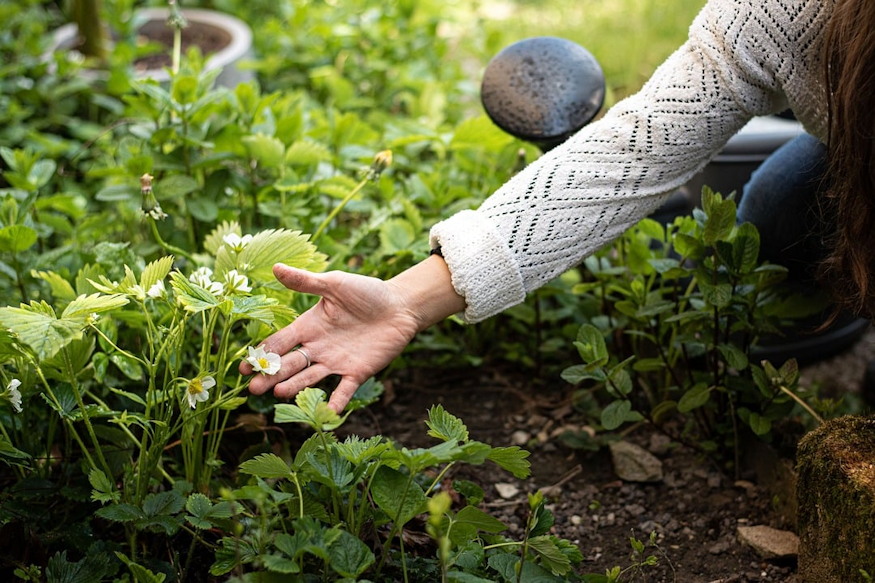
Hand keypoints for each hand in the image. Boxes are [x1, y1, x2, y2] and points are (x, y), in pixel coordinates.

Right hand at [240, 257, 464, 411]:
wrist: (401, 305)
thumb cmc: (367, 292)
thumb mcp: (334, 284)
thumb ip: (306, 282)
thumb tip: (276, 267)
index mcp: (309, 326)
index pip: (280, 342)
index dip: (262, 353)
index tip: (244, 365)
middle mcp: (318, 347)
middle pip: (289, 364)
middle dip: (271, 375)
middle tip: (253, 388)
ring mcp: (336, 361)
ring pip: (310, 377)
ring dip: (295, 386)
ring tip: (278, 393)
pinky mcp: (357, 372)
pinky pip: (343, 389)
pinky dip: (336, 402)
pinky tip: (327, 413)